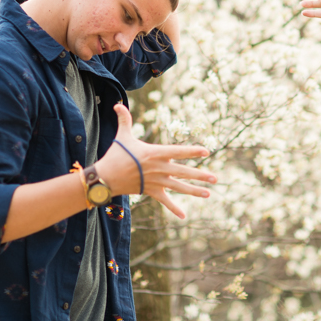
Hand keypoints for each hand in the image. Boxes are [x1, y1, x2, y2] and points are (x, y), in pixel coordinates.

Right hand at [95, 104, 214, 218]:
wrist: (106, 177)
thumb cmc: (115, 155)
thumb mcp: (122, 136)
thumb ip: (125, 120)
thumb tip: (117, 104)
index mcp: (155, 153)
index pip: (178, 151)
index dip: (193, 151)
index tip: (206, 151)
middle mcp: (159, 168)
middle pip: (184, 172)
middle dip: (200, 175)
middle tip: (215, 178)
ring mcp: (156, 181)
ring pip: (179, 187)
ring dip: (194, 191)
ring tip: (208, 193)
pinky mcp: (151, 192)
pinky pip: (165, 201)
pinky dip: (174, 208)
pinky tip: (184, 216)